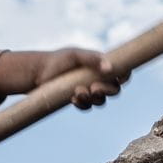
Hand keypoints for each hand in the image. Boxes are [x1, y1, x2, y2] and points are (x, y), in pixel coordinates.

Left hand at [0, 48, 125, 108]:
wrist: (38, 72)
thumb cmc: (57, 60)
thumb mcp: (75, 55)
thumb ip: (92, 59)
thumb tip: (110, 68)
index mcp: (101, 65)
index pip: (122, 72)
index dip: (125, 76)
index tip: (119, 79)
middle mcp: (98, 78)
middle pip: (115, 90)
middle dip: (107, 91)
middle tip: (93, 88)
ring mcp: (89, 90)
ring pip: (101, 101)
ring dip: (92, 98)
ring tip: (77, 92)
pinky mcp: (79, 100)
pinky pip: (87, 107)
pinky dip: (82, 104)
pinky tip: (72, 98)